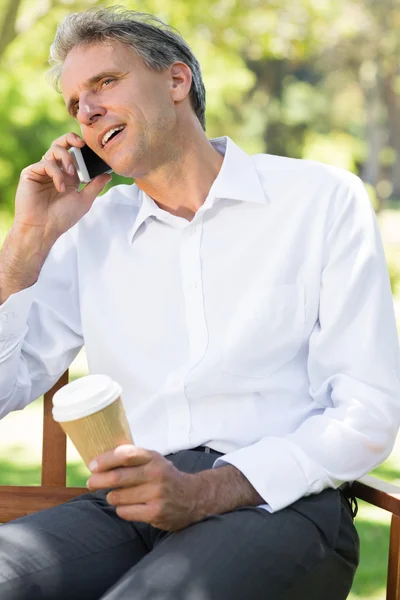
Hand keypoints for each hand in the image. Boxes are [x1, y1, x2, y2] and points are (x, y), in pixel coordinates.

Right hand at [14, 132, 111, 244]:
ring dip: (66, 159)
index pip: (73, 153)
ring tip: (72, 174)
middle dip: (71, 138)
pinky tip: (60, 187)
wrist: (44, 229)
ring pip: (54, 150)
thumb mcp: (84, 200)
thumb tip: (108, 174)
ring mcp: (42, 171)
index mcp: (67, 175)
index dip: (81, 147)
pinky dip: (56, 174)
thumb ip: (95, 186)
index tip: (93, 148)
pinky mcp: (31, 173)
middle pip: (61, 144)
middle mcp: (55, 170)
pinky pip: (45, 163)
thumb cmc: (62, 218)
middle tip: (81, 144)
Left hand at [86, 445, 201, 531]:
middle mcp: (156, 474)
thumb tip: (100, 459)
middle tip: (91, 482)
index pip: (125, 455)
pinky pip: (125, 512)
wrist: (193, 498)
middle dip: (98, 480)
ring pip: (118, 497)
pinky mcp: (155, 513)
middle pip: (118, 477)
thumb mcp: (154, 461)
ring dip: (111, 496)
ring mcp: (156, 494)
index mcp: (153, 458)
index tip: (92, 465)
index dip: (105, 460)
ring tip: (115, 495)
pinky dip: (121, 509)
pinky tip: (128, 506)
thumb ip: (133, 458)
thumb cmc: (166, 477)